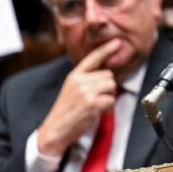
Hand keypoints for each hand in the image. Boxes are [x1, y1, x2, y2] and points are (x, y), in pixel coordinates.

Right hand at [36, 41, 120, 156]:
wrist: (56, 129)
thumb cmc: (67, 110)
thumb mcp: (72, 89)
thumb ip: (86, 79)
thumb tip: (106, 73)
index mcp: (74, 75)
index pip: (93, 58)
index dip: (106, 49)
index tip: (117, 42)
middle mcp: (80, 81)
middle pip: (109, 75)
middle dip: (107, 87)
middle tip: (95, 98)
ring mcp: (86, 91)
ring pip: (112, 86)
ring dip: (108, 97)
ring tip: (95, 104)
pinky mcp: (92, 103)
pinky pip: (111, 99)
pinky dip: (107, 107)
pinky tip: (96, 112)